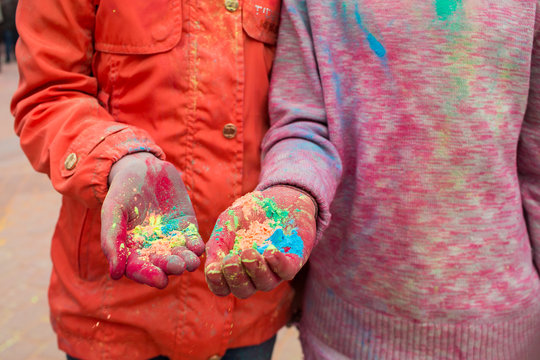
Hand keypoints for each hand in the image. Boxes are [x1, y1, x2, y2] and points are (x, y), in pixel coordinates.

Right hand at [101, 153, 203, 288]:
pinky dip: (196, 245)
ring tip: (190, 262)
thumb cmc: (122, 191)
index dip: (149, 276)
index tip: (159, 281)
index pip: (141, 269)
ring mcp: (172, 239)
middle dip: (171, 267)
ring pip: (181, 255)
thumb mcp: (112, 211)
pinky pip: (193, 240)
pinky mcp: (186, 227)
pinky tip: (198, 246)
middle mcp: (154, 249)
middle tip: (177, 267)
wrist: (142, 168)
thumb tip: (115, 274)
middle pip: (163, 265)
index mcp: (133, 251)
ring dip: (187, 260)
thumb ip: (112, 240)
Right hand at [205, 186, 316, 297]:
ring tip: (250, 253)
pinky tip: (270, 252)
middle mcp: (253, 274)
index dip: (218, 282)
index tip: (215, 268)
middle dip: (236, 278)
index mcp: (234, 267)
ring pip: (265, 284)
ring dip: (256, 271)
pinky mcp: (293, 261)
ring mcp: (274, 270)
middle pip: (243, 291)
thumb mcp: (227, 224)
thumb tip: (212, 269)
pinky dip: (278, 264)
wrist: (277, 199)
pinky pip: (286, 271)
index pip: (223, 287)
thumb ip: (217, 245)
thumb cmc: (247, 214)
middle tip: (232, 260)